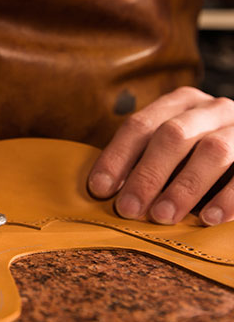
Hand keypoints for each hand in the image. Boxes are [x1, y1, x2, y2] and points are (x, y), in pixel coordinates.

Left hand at [87, 86, 233, 225]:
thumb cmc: (200, 154)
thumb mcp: (172, 148)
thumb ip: (144, 160)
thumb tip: (106, 189)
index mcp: (179, 103)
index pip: (140, 125)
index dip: (117, 157)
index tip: (99, 188)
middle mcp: (210, 109)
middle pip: (172, 135)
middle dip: (148, 174)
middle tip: (129, 209)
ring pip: (212, 150)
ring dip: (184, 187)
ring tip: (163, 216)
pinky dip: (228, 198)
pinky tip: (210, 218)